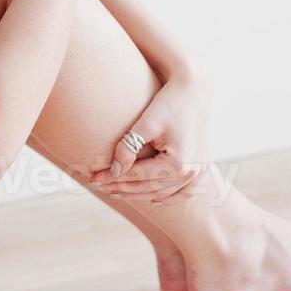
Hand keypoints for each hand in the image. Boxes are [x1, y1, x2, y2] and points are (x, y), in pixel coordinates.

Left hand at [89, 69, 212, 202]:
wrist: (194, 90)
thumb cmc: (169, 103)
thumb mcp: (146, 124)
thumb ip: (128, 148)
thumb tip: (114, 172)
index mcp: (177, 164)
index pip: (136, 175)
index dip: (111, 178)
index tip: (92, 178)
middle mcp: (189, 173)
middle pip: (147, 187)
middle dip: (120, 188)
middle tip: (98, 186)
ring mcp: (196, 172)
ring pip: (160, 192)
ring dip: (137, 194)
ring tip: (115, 191)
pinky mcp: (198, 168)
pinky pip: (179, 191)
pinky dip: (163, 196)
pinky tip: (151, 200)